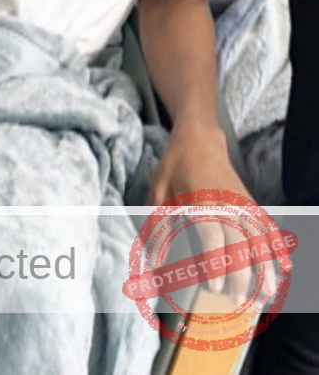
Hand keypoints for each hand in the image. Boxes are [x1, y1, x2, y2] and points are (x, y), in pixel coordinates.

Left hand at [149, 123, 277, 307]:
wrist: (199, 136)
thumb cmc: (174, 166)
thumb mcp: (158, 189)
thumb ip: (158, 222)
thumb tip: (154, 257)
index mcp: (200, 199)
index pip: (211, 235)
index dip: (215, 261)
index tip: (215, 287)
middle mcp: (225, 201)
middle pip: (239, 241)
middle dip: (241, 273)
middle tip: (238, 301)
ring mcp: (241, 201)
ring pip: (259, 237)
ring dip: (264, 266)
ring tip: (265, 294)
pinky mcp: (250, 201)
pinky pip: (267, 225)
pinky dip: (277, 246)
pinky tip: (284, 266)